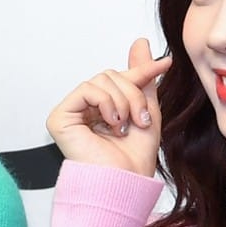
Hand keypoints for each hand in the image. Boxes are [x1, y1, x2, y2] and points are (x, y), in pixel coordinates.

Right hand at [47, 39, 171, 175]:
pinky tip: (111, 123)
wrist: (125, 182)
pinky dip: (106, 103)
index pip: (121, 78)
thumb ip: (142, 78)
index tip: (165, 64)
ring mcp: (73, 112)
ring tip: (125, 126)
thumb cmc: (134, 160)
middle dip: (133, 95)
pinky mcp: (60, 117)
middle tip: (140, 119)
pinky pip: (87, 89)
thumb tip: (141, 45)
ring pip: (102, 80)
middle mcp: (87, 110)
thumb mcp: (148, 111)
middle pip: (112, 76)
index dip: (142, 71)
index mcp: (106, 109)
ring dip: (123, 102)